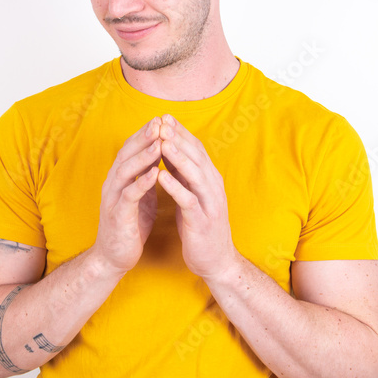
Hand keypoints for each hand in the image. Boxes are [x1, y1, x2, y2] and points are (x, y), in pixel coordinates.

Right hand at [92, 117, 162, 274]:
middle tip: (160, 121)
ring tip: (159, 142)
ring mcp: (113, 199)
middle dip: (144, 137)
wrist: (114, 257)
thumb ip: (145, 177)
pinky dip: (142, 183)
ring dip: (143, 156)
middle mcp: (113, 184)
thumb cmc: (129, 225)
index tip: (161, 119)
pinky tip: (155, 174)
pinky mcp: (118, 215)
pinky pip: (129, 196)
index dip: (144, 133)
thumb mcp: (140, 197)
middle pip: (126, 154)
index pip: (131, 149)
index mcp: (120, 179)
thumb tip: (158, 158)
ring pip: (126, 171)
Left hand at [156, 114, 239, 279]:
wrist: (216, 261)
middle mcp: (213, 187)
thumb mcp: (192, 194)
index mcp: (210, 179)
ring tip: (161, 141)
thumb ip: (184, 174)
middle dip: (178, 138)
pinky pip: (188, 200)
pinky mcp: (202, 221)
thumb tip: (170, 150)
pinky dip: (175, 186)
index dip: (181, 132)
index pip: (196, 149)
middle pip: (196, 156)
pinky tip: (160, 176)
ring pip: (194, 174)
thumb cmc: (201, 226)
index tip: (164, 116)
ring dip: (178, 156)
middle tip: (162, 121)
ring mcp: (209, 203)